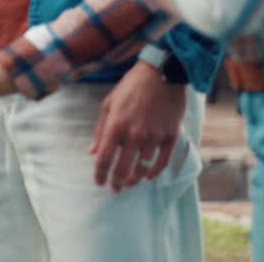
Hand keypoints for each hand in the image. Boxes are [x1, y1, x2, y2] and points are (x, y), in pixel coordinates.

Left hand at [91, 60, 186, 191]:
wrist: (161, 74)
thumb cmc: (130, 87)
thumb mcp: (108, 104)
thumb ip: (100, 130)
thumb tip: (92, 152)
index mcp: (115, 126)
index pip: (103, 159)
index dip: (100, 174)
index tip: (99, 182)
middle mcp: (134, 134)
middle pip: (123, 169)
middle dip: (117, 182)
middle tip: (115, 189)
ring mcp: (154, 136)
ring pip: (143, 168)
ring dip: (135, 180)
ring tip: (130, 184)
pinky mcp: (171, 136)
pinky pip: (163, 161)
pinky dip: (154, 172)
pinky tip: (148, 176)